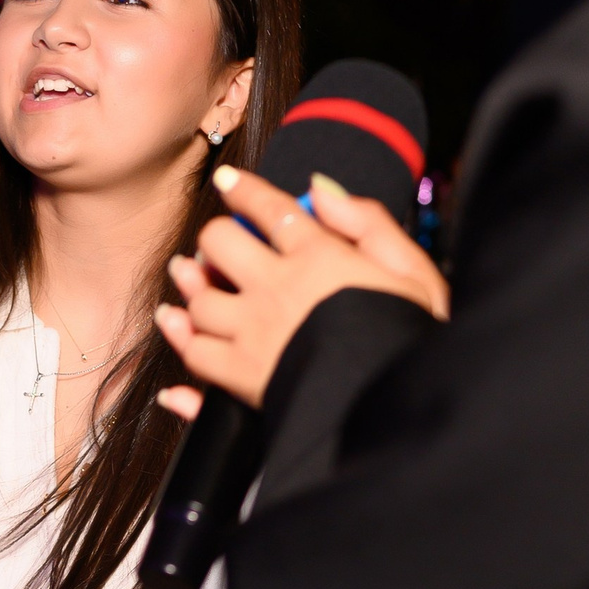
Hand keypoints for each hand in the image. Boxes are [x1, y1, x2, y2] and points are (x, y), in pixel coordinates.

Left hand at [155, 164, 448, 417]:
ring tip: (188, 278)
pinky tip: (176, 326)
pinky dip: (182, 341)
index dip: (244, 190)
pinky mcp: (242, 377)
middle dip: (215, 239)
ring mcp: (253, 334)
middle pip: (218, 245)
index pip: (269, 208)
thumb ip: (367, 223)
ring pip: (199, 301)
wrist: (398, 407)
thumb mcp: (412, 272)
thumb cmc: (410, 338)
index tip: (226, 181)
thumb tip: (320, 189)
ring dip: (192, 288)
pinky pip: (195, 354)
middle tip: (219, 245)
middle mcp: (276, 290)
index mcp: (318, 258)